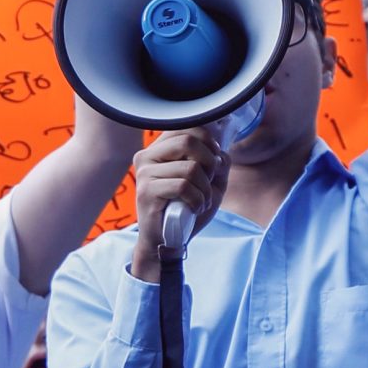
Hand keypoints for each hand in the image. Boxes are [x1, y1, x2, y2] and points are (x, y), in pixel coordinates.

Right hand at [128, 127, 228, 278]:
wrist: (168, 241)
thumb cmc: (187, 210)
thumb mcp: (210, 183)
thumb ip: (218, 163)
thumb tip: (222, 152)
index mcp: (159, 149)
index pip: (186, 126)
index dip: (208, 140)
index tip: (214, 158)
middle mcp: (147, 156)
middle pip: (188, 140)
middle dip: (210, 162)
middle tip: (210, 180)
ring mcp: (144, 174)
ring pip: (190, 168)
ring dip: (205, 189)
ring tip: (202, 201)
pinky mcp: (147, 192)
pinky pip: (184, 187)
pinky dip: (198, 200)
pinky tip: (194, 208)